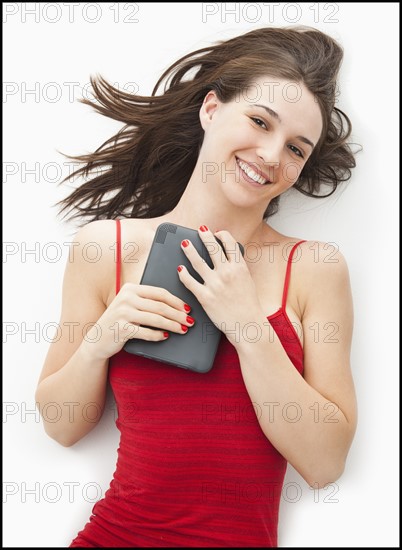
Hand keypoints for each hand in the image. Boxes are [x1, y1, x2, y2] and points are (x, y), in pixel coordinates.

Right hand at [82, 283, 194, 360]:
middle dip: (178, 314)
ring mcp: (122, 313)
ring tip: (183, 330)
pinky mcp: (121, 328)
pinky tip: (166, 336)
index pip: (160, 293)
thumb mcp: (131, 306)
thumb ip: (147, 301)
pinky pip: (146, 332)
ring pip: (156, 318)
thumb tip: (177, 306)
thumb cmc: (120, 322)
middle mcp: (126, 298)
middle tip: (190, 321)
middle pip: (160, 306)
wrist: (97, 340)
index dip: (176, 301)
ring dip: (172, 325)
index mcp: (131, 288)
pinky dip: (158, 335)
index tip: (188, 308)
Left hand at [177, 226, 263, 347]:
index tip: (217, 232)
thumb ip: (238, 268)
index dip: (222, 235)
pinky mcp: (205, 297)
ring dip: (189, 249)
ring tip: (184, 243)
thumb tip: (229, 258)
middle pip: (212, 247)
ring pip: (197, 261)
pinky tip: (180, 269)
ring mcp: (214, 284)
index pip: (230, 243)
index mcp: (239, 267)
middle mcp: (226, 273)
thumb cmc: (249, 305)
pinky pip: (189, 281)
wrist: (247, 325)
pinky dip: (183, 273)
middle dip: (205, 235)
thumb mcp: (248, 281)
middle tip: (200, 229)